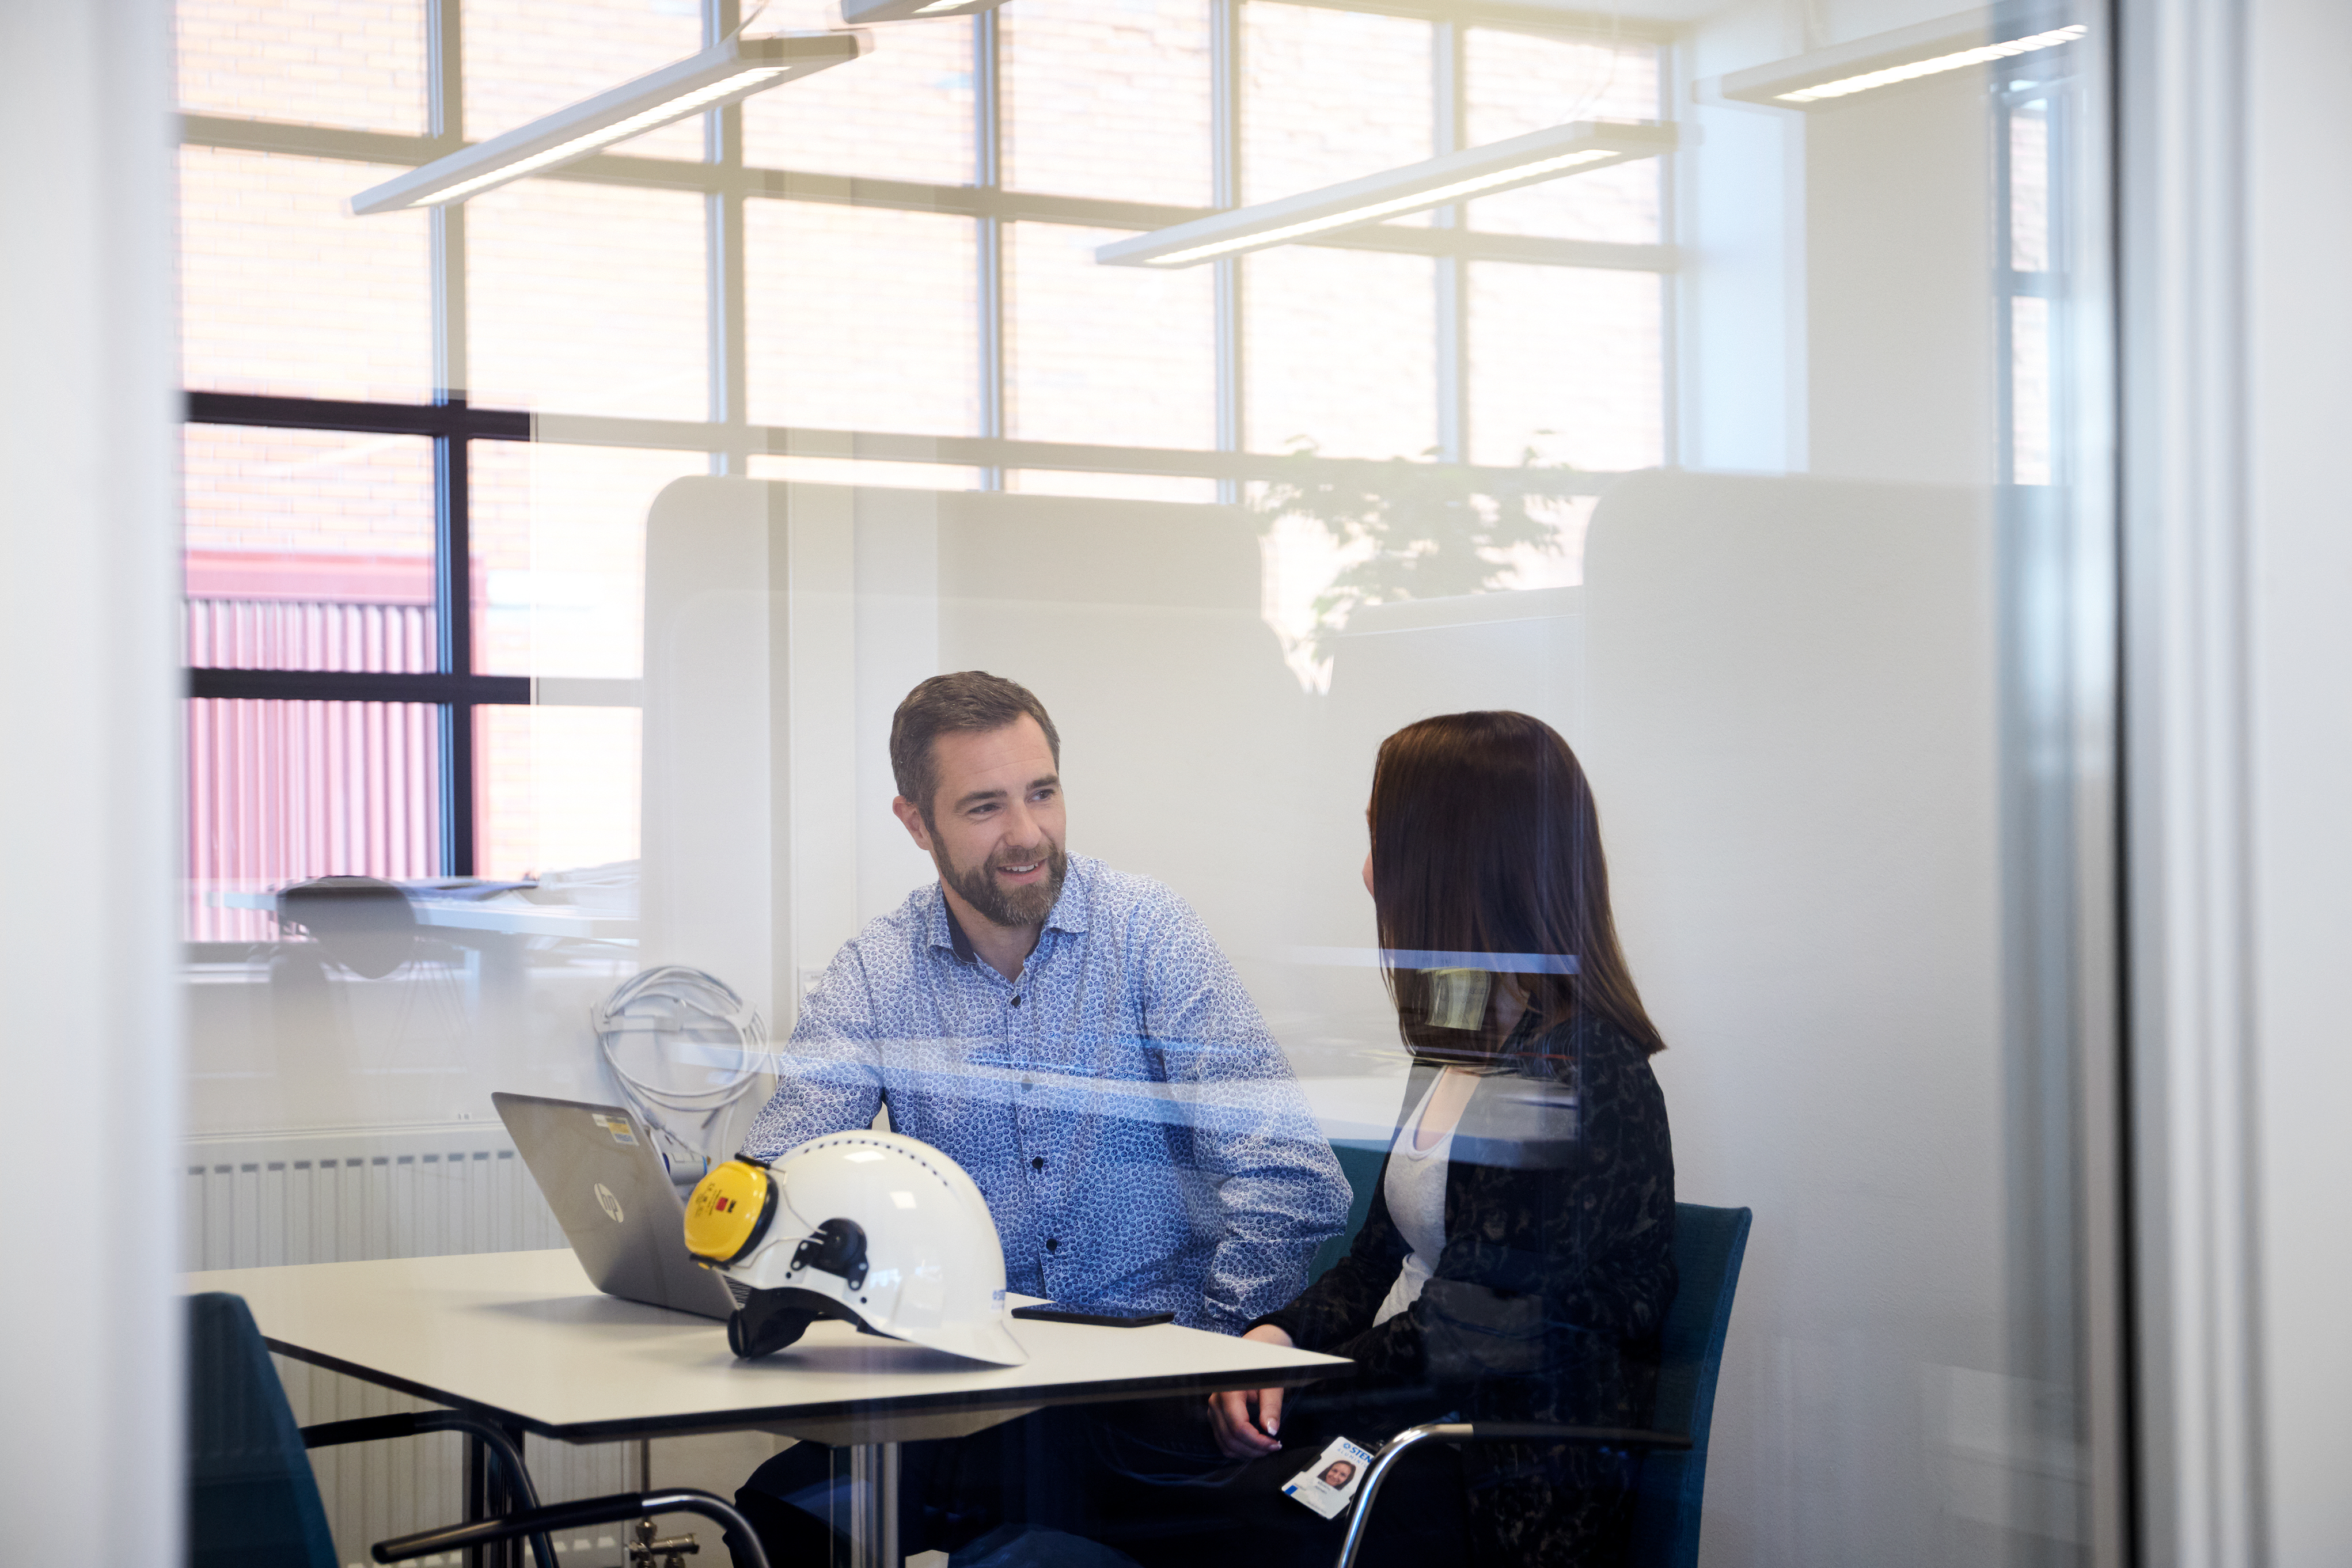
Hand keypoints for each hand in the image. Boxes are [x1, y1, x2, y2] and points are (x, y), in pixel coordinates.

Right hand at [1207, 1324, 1294, 1459]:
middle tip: (1274, 1447)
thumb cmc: (1262, 1366)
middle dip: (1254, 1449)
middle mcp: (1216, 1401)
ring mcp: (1213, 1410)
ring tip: (1266, 1447)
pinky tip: (1254, 1445)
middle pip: (1231, 1438)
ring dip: (1246, 1451)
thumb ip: (1271, 1407)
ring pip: (1225, 1443)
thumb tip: (1271, 1430)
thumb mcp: (1272, 1384)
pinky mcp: (1216, 1416)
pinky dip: (1238, 1447)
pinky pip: (1223, 1440)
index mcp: (1228, 1391)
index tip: (1274, 1443)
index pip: (1238, 1427)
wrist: (1253, 1353)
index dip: (1257, 1441)